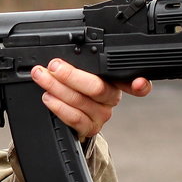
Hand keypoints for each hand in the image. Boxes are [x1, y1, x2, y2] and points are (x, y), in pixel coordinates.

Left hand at [31, 58, 151, 137]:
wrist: (73, 120)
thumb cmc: (77, 90)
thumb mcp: (82, 72)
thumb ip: (81, 63)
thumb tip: (61, 53)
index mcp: (115, 81)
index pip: (132, 81)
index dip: (139, 84)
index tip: (138, 83)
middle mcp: (111, 99)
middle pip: (97, 88)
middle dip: (71, 75)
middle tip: (54, 66)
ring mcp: (101, 115)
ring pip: (81, 101)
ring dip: (57, 88)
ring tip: (42, 78)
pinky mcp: (89, 128)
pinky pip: (75, 118)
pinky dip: (58, 106)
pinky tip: (48, 98)